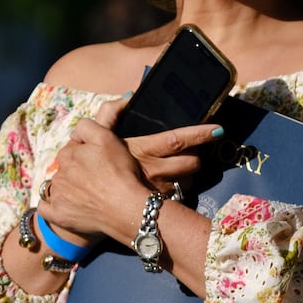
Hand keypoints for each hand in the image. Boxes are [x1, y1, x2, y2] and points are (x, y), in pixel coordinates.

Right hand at [93, 97, 221, 195]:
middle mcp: (153, 171)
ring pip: (188, 182)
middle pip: (191, 163)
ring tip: (180, 168)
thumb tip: (129, 95)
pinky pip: (178, 198)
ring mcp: (156, 191)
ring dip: (188, 174)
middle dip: (199, 156)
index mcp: (143, 150)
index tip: (218, 129)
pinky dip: (178, 190)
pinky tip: (170, 184)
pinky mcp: (155, 206)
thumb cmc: (92, 164)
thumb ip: (110, 112)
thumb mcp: (97, 134)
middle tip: (196, 150)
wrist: (84, 199)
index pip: (177, 139)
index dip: (200, 134)